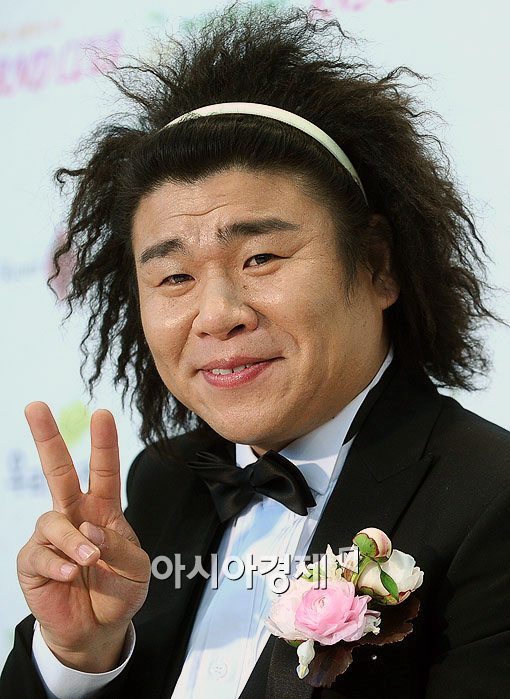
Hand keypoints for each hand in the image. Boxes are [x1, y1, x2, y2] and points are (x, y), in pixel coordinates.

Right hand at [17, 403, 150, 671]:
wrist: (98, 629)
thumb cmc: (120, 589)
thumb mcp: (135, 567)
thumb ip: (118, 546)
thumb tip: (89, 530)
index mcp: (103, 509)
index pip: (103, 470)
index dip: (103, 442)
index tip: (102, 413)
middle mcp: (74, 516)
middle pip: (58, 471)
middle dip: (47, 438)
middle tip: (35, 406)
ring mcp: (51, 537)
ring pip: (52, 520)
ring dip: (73, 542)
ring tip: (88, 562)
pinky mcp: (33, 562)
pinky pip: (40, 554)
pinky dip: (59, 566)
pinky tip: (71, 577)